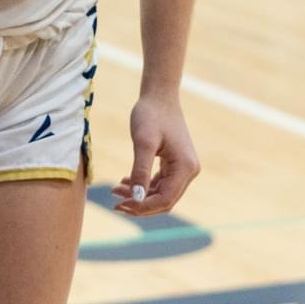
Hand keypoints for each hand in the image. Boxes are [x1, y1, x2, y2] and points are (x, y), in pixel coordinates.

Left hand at [112, 92, 198, 216]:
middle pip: (165, 201)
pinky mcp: (176, 164)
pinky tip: (124, 182)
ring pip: (161, 194)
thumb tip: (136, 198)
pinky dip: (143, 186)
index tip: (120, 205)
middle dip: (140, 205)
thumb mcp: (143, 142)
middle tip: (116, 205)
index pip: (165, 199)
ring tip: (115, 191)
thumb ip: (141, 171)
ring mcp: (184, 168)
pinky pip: (160, 183)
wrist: (159, 96)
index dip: (143, 207)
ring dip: (139, 196)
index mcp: (186, 167)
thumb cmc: (151, 115)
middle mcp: (189, 171)